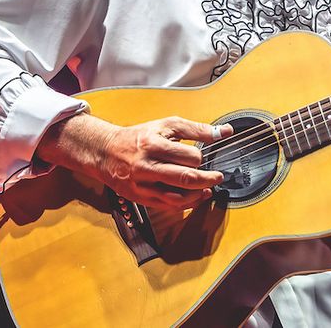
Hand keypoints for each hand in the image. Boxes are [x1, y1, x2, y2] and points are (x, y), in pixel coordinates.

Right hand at [37, 114, 233, 209]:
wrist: (106, 152)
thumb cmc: (139, 137)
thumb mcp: (167, 125)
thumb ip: (197, 129)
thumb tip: (225, 132)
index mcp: (153, 144)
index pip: (188, 156)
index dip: (200, 158)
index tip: (203, 157)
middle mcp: (146, 166)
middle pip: (185, 178)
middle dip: (207, 180)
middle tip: (217, 177)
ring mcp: (142, 185)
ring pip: (177, 197)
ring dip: (197, 194)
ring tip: (207, 188)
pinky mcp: (140, 197)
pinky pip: (168, 206)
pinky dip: (185, 203)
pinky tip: (194, 197)